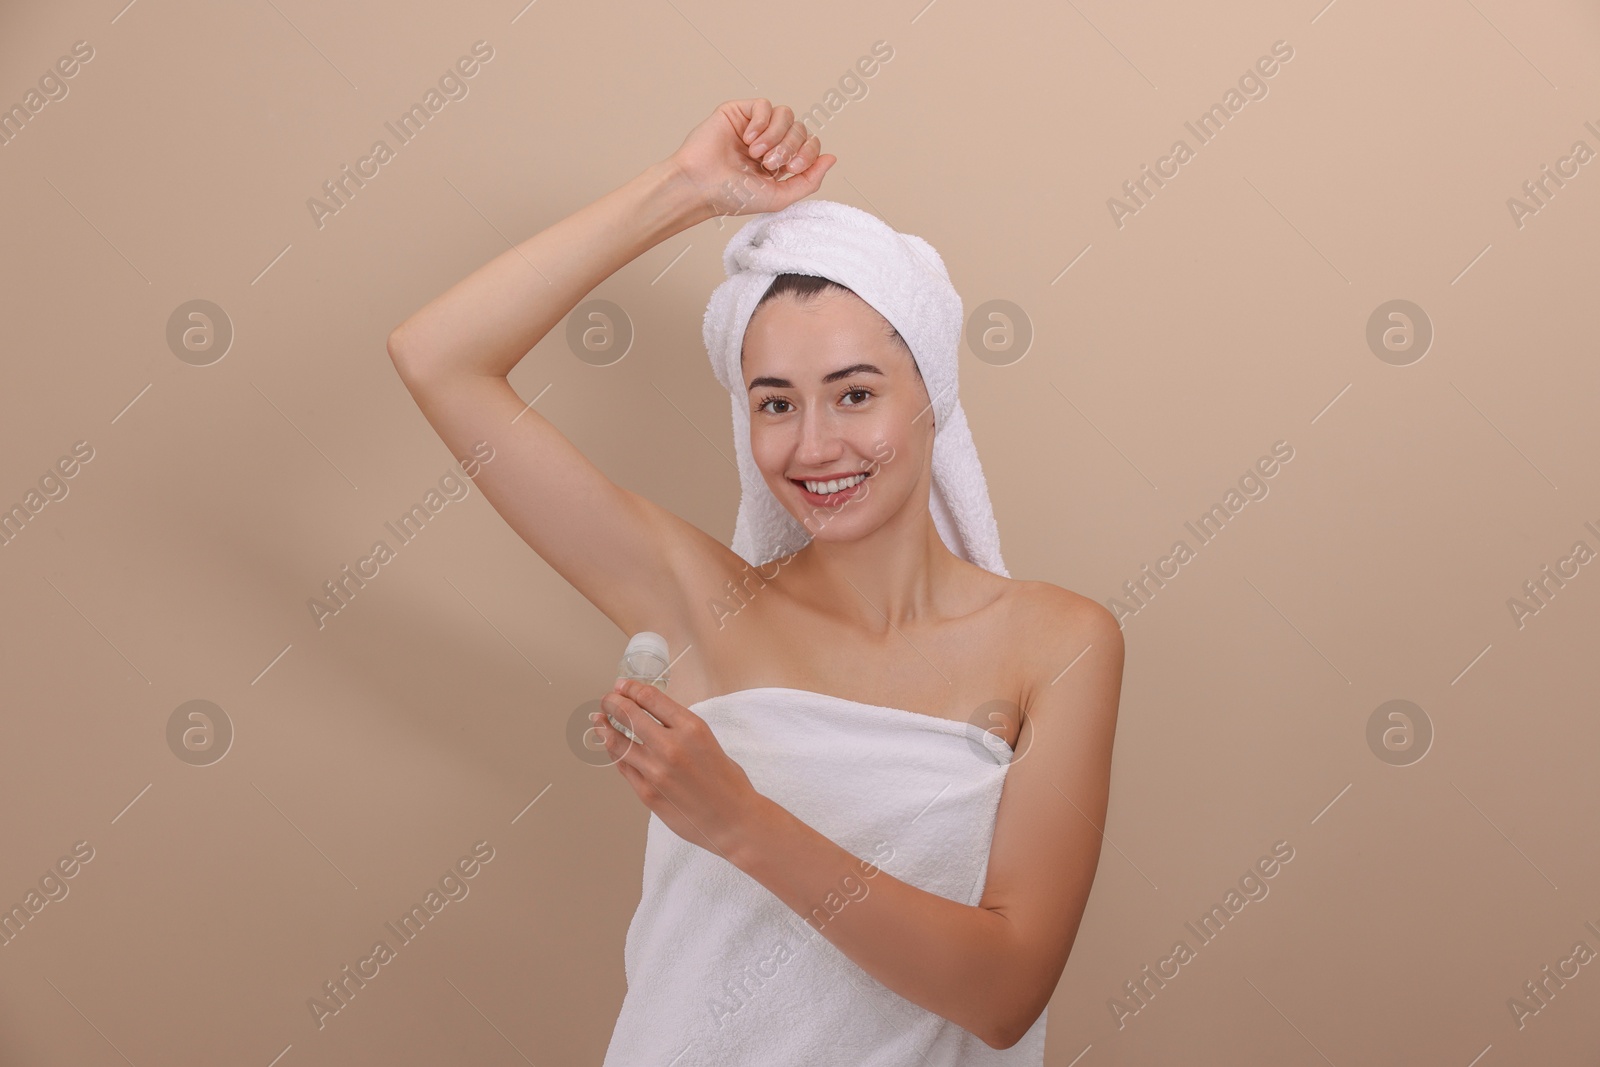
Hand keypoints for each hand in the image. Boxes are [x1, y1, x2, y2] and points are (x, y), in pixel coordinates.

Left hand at [591, 677, 764, 859]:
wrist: (734, 820)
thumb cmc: (727, 783)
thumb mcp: (708, 741)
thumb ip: (680, 728)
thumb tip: (651, 716)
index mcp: (691, 728)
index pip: (650, 698)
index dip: (631, 688)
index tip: (622, 685)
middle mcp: (671, 746)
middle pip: (628, 715)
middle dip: (613, 703)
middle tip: (607, 699)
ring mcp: (656, 771)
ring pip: (617, 742)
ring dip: (604, 728)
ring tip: (598, 720)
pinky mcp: (647, 793)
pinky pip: (623, 767)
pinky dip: (614, 753)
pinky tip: (610, 746)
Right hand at [663, 98, 836, 222]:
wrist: (702, 185)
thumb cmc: (734, 196)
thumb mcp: (781, 197)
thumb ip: (810, 180)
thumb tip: (832, 158)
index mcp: (780, 162)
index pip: (810, 145)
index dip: (808, 152)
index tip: (792, 167)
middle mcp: (770, 142)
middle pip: (801, 129)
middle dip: (789, 146)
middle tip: (769, 163)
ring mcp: (755, 126)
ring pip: (786, 114)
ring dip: (776, 135)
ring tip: (756, 153)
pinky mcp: (739, 112)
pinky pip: (764, 106)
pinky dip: (761, 122)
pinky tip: (747, 139)